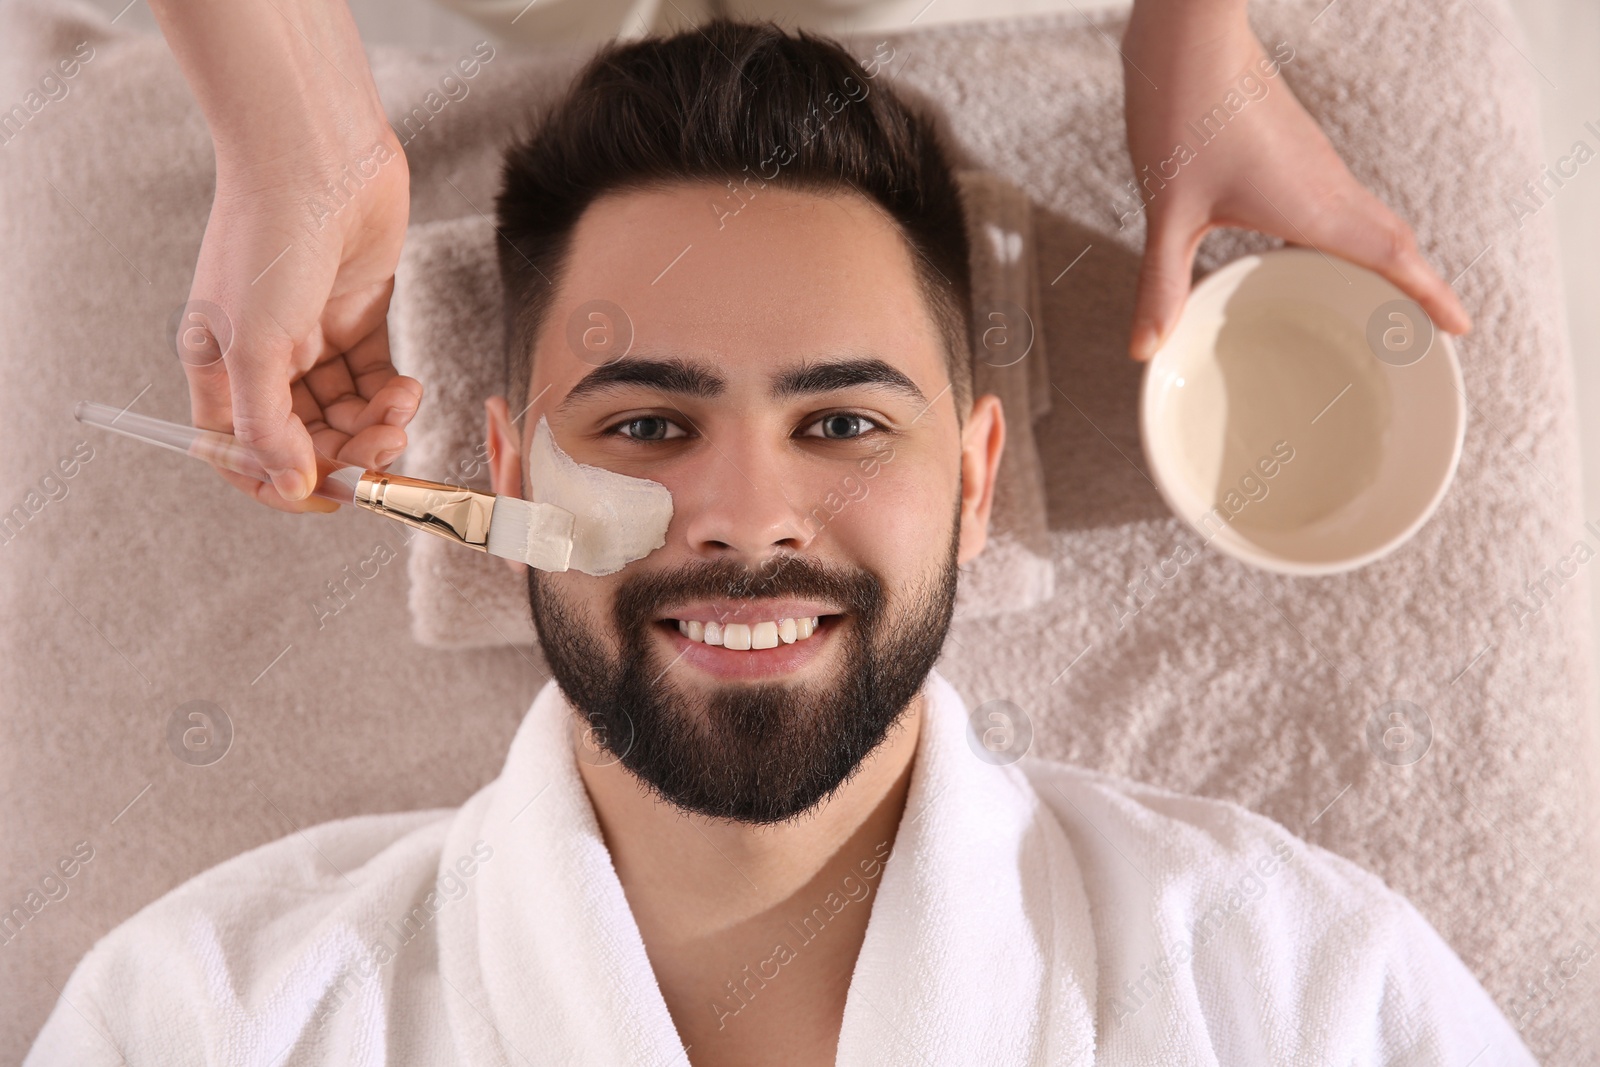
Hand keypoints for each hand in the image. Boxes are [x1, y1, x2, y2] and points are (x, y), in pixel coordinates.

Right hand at [180, 134, 420, 512]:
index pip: (241, 455)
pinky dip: (394, 396)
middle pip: (305, 441)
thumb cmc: (269, 239)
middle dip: (347, 455)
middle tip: (385, 451)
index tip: (327, 497)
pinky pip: (376, 382)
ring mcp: (312, 340)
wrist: (316, 158)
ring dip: (377, 427)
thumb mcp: (256, 345)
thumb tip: (289, 488)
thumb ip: (269, 427)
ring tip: (401, 411)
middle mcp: (264, 360)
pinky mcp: (359, 318)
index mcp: (220, 370)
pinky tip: (409, 388)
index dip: (280, 485)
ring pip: (346, 416)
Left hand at [1119, 8, 1471, 360]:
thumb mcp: (1168, 212)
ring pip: (1368, 218)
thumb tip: (1144, 348)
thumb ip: (1161, 283)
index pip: (1393, 258)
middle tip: (1426, 333)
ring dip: (1384, 260)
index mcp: (1314, 206)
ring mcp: (1314, 162)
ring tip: (1377, 307)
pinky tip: (1310, 253)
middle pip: (1393, 241)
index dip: (1431, 297)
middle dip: (1415, 289)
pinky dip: (1346, 235)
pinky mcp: (1295, 147)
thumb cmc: (1185, 113)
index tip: (1461, 328)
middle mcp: (1327, 184)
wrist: (1190, 33)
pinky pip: (1339, 201)